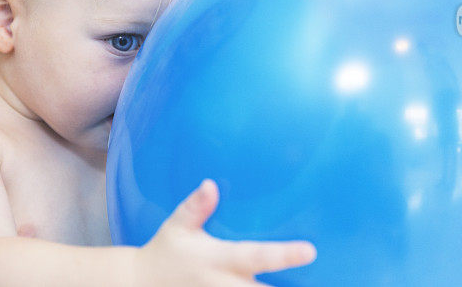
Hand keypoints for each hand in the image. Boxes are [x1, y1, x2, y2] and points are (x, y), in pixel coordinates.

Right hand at [135, 179, 315, 285]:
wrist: (139, 285)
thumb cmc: (165, 250)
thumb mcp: (177, 227)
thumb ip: (195, 207)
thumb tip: (210, 185)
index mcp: (216, 260)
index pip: (255, 256)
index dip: (283, 255)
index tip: (310, 251)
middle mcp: (222, 284)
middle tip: (323, 284)